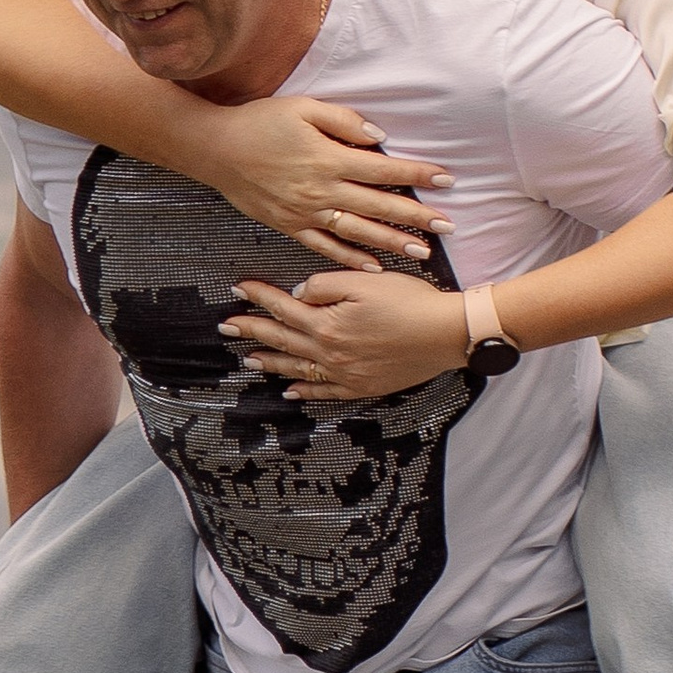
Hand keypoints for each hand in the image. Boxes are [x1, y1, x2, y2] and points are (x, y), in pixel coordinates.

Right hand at [201, 99, 448, 266]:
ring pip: (357, 231)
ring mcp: (304, 213)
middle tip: (448, 225)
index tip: (446, 181)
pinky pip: (324, 247)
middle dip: (416, 216)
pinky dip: (350, 258)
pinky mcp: (289, 225)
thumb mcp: (303, 107)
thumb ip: (343, 121)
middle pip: (377, 205)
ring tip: (422, 251)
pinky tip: (373, 267)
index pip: (383, 169)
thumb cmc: (259, 122)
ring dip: (391, 242)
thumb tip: (379, 138)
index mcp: (327, 158)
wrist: (215, 149)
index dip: (417, 174)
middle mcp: (320, 191)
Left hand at [222, 268, 469, 402]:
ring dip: (271, 362)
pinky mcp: (363, 386)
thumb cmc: (409, 301)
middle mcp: (330, 353)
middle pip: (282, 340)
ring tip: (248, 360)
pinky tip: (290, 391)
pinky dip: (305, 391)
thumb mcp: (364, 280)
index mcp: (326, 324)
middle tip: (226, 326)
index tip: (237, 290)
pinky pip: (324, 392)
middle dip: (251, 331)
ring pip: (297, 369)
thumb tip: (299, 294)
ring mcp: (345, 374)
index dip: (258, 297)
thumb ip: (325, 285)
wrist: (446, 334)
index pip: (282, 307)